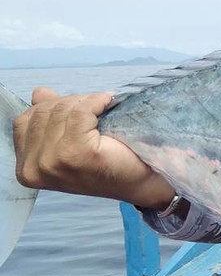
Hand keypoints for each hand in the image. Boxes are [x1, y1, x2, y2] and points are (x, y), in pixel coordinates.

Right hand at [14, 87, 175, 208]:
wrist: (141, 180)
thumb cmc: (108, 162)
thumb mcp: (71, 140)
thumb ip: (51, 119)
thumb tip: (39, 94)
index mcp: (26, 169)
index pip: (25, 121)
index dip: (51, 106)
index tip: (77, 110)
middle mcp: (34, 168)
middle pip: (42, 113)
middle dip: (70, 102)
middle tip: (94, 108)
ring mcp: (52, 162)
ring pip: (61, 110)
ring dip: (85, 102)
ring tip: (102, 109)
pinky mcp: (74, 153)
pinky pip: (80, 112)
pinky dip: (96, 103)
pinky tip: (108, 105)